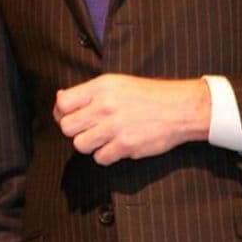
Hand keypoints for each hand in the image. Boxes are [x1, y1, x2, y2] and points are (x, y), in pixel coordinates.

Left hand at [53, 74, 210, 164]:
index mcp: (101, 87)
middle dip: (74, 131)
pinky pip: (100, 158)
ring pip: (80, 145)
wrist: (181, 108)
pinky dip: (105, 155)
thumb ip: (88, 92)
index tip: (69, 116)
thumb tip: (60, 100)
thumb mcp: (116, 83)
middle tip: (87, 130)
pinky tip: (115, 147)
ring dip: (89, 144)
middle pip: (67, 127)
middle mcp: (106, 106)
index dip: (61, 113)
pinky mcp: (127, 146)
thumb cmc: (148, 95)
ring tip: (101, 139)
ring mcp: (116, 127)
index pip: (63, 103)